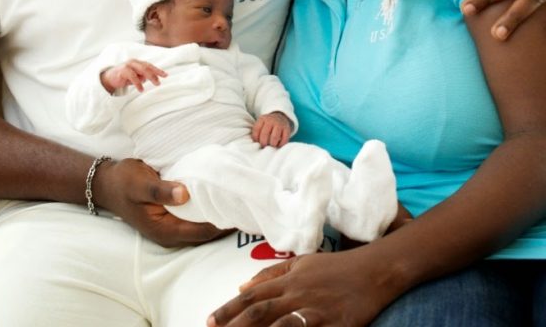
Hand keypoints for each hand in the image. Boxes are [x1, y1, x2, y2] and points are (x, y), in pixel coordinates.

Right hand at [93, 157, 230, 246]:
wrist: (108, 181)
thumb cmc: (124, 181)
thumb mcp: (140, 183)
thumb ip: (161, 190)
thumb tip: (185, 194)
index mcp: (164, 229)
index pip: (202, 231)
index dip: (223, 224)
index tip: (242, 210)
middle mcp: (170, 232)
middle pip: (206, 232)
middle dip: (226, 221)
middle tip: (249, 205)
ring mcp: (172, 226)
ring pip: (203, 226)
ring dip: (220, 215)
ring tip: (241, 201)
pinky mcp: (173, 216)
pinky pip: (197, 217)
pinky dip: (210, 209)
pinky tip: (222, 196)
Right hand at [101, 60, 166, 92]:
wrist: (108, 79)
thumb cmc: (123, 77)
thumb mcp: (135, 77)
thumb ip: (141, 77)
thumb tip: (147, 79)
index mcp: (137, 63)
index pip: (150, 65)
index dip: (158, 70)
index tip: (166, 75)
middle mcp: (134, 62)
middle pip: (147, 66)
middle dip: (155, 73)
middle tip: (160, 81)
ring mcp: (128, 65)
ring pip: (142, 69)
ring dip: (150, 77)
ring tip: (156, 84)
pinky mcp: (123, 71)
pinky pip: (133, 76)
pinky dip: (138, 83)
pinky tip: (141, 89)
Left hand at [207, 246, 399, 326]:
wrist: (373, 270)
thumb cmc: (336, 267)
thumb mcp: (302, 263)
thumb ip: (272, 274)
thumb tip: (241, 286)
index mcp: (289, 279)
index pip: (252, 296)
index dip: (230, 309)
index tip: (210, 321)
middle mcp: (298, 293)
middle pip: (260, 312)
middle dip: (234, 325)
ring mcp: (316, 311)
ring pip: (281, 326)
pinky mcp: (334, 325)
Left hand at [252, 112, 292, 147]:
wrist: (280, 117)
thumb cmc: (267, 125)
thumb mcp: (261, 124)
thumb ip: (257, 132)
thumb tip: (255, 143)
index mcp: (262, 119)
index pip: (256, 130)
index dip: (255, 138)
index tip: (257, 142)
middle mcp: (271, 120)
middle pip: (264, 134)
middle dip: (263, 143)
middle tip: (264, 146)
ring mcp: (279, 124)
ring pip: (274, 138)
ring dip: (272, 144)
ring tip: (271, 146)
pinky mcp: (287, 129)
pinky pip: (284, 140)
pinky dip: (280, 145)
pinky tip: (278, 145)